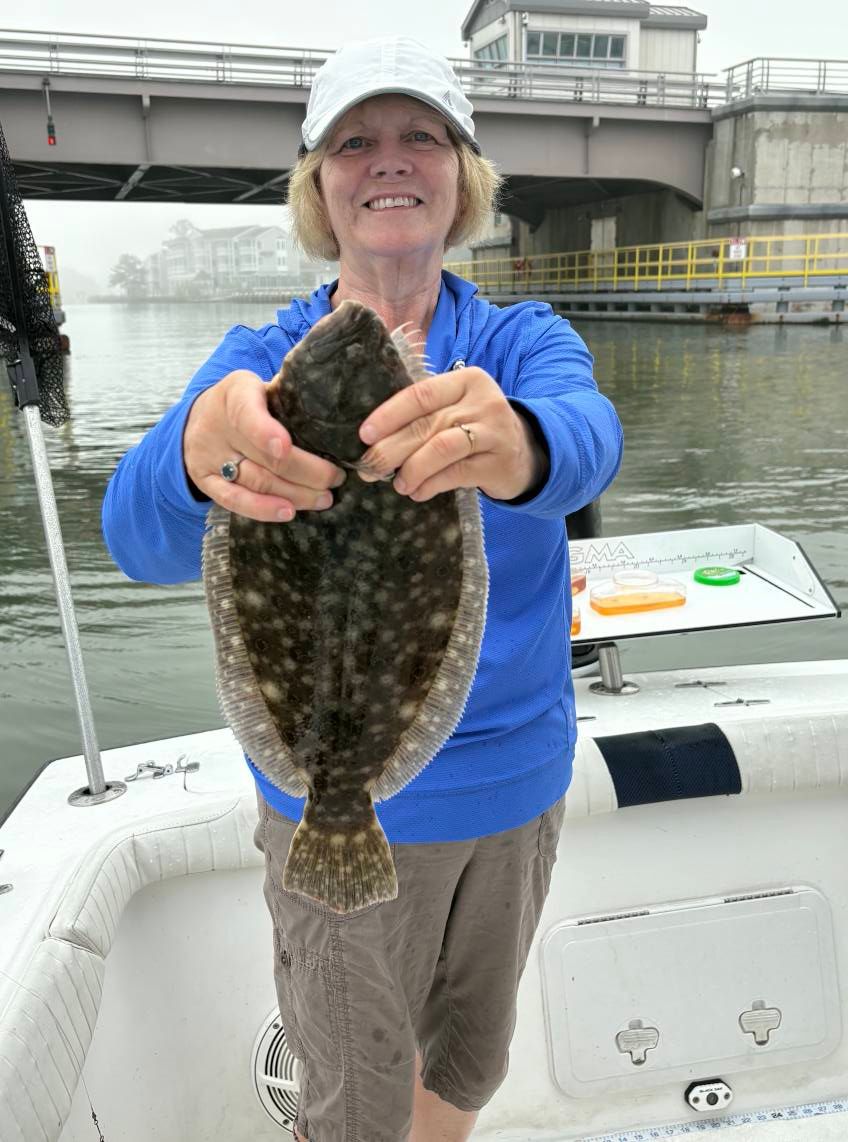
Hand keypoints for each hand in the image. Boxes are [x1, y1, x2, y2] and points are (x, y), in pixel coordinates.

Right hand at [183, 370, 345, 522]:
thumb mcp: (262, 386)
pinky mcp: (205, 481)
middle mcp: (217, 426)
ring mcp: (209, 456)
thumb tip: (335, 417)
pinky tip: (289, 512)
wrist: (200, 415)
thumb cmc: (248, 401)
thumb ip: (288, 398)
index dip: (265, 432)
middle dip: (307, 472)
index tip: (286, 448)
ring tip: (323, 498)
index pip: (247, 414)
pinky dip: (263, 509)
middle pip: (264, 457)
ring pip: (255, 481)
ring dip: (294, 494)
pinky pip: (234, 500)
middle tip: (336, 479)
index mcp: (235, 394)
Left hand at [356, 366, 546, 501]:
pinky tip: (418, 492)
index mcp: (466, 380)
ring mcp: (493, 432)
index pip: (420, 394)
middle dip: (391, 448)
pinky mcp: (498, 462)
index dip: (389, 415)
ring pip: (441, 448)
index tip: (364, 435)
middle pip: (427, 424)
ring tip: (398, 484)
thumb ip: (423, 416)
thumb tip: (374, 440)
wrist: (525, 453)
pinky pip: (456, 473)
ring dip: (412, 468)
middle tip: (369, 467)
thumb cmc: (476, 429)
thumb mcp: (456, 409)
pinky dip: (431, 484)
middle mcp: (482, 402)